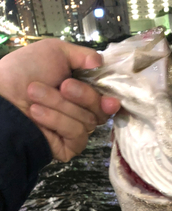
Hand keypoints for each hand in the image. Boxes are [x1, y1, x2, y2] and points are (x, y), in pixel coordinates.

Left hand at [0, 39, 119, 161]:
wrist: (1, 99)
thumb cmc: (24, 72)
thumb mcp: (54, 51)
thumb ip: (82, 55)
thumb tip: (101, 63)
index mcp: (82, 90)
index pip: (107, 98)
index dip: (110, 99)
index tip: (111, 99)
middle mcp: (82, 111)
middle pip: (102, 110)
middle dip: (83, 95)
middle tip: (63, 86)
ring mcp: (76, 131)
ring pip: (88, 121)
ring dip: (60, 105)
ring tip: (34, 96)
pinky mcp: (69, 147)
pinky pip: (77, 134)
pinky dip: (57, 121)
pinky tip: (37, 114)